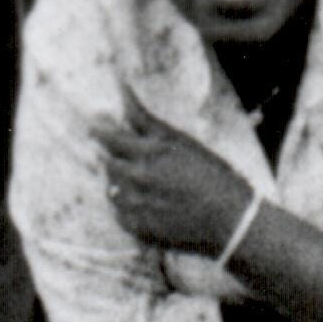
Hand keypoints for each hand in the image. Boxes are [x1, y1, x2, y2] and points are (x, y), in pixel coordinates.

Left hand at [102, 115, 265, 263]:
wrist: (229, 219)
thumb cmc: (211, 174)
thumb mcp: (181, 141)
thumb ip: (147, 121)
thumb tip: (122, 92)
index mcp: (150, 153)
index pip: (112, 137)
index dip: (100, 129)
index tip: (93, 125)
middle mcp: (139, 179)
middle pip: (108, 163)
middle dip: (108, 156)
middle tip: (113, 154)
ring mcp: (138, 206)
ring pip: (112, 190)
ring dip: (117, 183)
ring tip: (134, 181)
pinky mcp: (141, 229)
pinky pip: (120, 215)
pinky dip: (125, 207)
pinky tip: (141, 204)